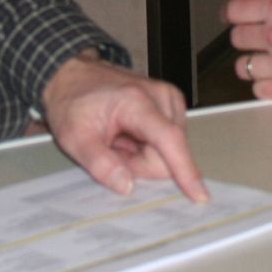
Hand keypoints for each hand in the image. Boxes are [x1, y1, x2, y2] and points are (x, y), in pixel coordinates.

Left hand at [41, 53, 208, 202]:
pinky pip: (167, 143)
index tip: (200, 195)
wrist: (72, 76)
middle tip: (113, 149)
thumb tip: (127, 187)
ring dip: (143, 155)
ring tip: (118, 139)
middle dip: (140, 164)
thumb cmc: (73, 102)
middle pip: (168, 154)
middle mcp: (160, 96)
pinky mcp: (170, 104)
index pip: (169, 139)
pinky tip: (128, 134)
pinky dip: (147, 146)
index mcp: (137, 101)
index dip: (185, 170)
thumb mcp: (74, 138)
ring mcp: (168, 98)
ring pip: (169, 151)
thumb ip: (100, 164)